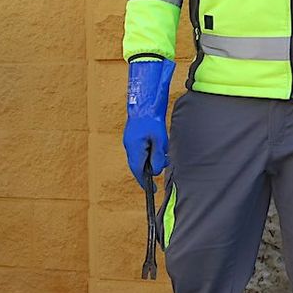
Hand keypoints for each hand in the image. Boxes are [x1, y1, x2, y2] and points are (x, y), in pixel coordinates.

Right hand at [123, 58, 175, 190]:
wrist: (144, 103)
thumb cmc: (153, 120)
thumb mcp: (160, 140)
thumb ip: (158, 157)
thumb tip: (156, 170)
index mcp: (134, 149)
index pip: (137, 171)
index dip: (144, 182)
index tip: (152, 189)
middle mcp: (129, 146)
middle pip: (138, 165)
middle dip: (149, 169)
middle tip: (163, 164)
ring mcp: (129, 141)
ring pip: (139, 157)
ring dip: (149, 159)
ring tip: (162, 152)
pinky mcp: (131, 136)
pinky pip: (139, 150)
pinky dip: (147, 152)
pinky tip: (156, 145)